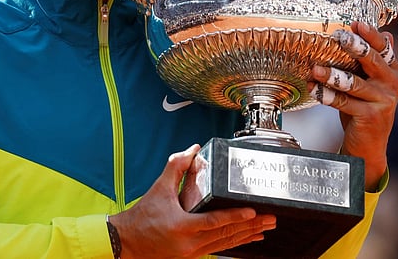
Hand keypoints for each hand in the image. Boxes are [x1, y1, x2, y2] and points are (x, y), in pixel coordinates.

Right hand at [109, 144, 276, 257]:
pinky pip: (219, 248)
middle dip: (251, 227)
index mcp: (182, 226)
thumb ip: (176, 167)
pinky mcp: (192, 256)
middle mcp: (190, 243)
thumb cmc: (142, 216)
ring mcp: (192, 253)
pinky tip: (247, 239)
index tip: (253, 212)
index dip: (236, 217)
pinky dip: (235, 243)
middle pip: (227, 235)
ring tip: (266, 229)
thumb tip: (194, 149)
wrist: (127, 242)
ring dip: (247, 236)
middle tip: (270, 218)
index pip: (215, 222)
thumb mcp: (159, 188)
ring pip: (225, 244)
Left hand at [308, 21, 397, 190]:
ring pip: (354, 83)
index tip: (355, 24)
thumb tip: (387, 33)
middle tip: (338, 37)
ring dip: (332, 75)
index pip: (384, 48)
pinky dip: (326, 95)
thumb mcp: (371, 82)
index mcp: (392, 71)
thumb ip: (374, 60)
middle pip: (372, 61)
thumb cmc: (365, 106)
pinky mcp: (370, 116)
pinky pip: (344, 102)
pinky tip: (313, 89)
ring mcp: (383, 101)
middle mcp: (392, 84)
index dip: (371, 35)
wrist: (369, 143)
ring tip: (315, 69)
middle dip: (354, 47)